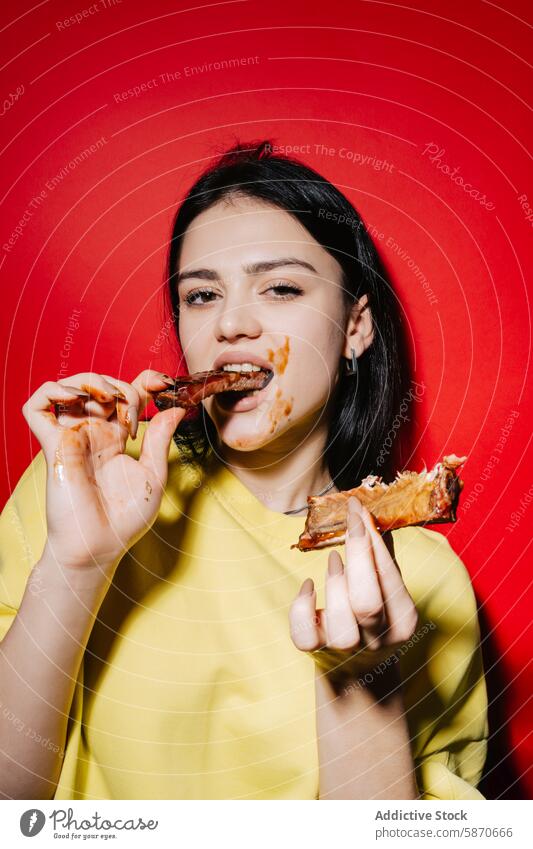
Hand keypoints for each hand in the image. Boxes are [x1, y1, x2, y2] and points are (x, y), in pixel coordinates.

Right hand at [22, 370, 185, 572]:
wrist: (98, 547)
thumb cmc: (124, 520)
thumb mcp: (154, 475)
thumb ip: (161, 440)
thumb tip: (177, 409)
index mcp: (115, 438)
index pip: (125, 395)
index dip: (143, 381)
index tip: (164, 384)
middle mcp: (92, 432)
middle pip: (101, 384)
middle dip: (124, 386)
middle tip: (136, 414)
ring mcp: (70, 436)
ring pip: (68, 386)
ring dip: (92, 381)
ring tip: (111, 403)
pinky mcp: (52, 444)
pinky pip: (36, 405)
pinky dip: (53, 390)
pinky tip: (78, 400)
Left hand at [289, 496, 418, 689]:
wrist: (358, 674)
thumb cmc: (374, 616)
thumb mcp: (388, 590)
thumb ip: (382, 556)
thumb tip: (370, 513)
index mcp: (404, 618)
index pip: (390, 575)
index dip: (372, 538)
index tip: (357, 507)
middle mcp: (379, 638)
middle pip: (366, 602)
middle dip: (357, 555)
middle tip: (349, 522)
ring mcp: (347, 650)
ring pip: (339, 622)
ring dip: (334, 582)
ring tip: (333, 559)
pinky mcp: (317, 654)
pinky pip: (304, 636)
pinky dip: (301, 607)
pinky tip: (307, 587)